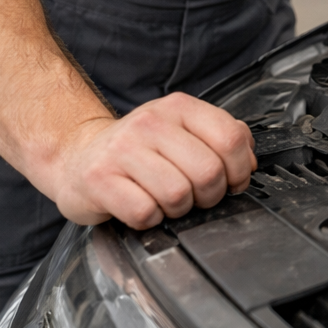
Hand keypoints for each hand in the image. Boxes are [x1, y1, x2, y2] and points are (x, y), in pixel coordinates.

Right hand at [34, 92, 256, 228]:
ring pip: (178, 195)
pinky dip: (150, 219)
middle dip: (210, 195)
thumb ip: (221, 138)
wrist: (78, 156)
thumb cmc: (138, 150)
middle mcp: (150, 123)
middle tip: (196, 196)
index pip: (231, 137)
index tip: (234, 181)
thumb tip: (249, 162)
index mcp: (178, 107)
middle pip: (208, 171)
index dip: (240, 169)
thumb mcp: (182, 130)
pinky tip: (142, 206)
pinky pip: (145, 213)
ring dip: (178, 209)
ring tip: (166, 200)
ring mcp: (122, 150)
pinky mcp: (99, 179)